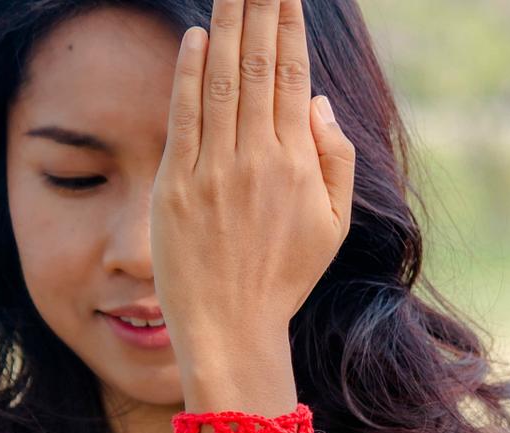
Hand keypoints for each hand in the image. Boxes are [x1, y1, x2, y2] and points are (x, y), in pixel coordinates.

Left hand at [150, 0, 355, 369]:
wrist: (231, 325)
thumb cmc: (282, 279)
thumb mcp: (332, 228)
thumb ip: (334, 161)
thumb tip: (319, 103)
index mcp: (297, 164)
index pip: (293, 78)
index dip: (289, 29)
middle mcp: (256, 157)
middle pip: (258, 67)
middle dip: (259, 10)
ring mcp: (213, 170)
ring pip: (222, 82)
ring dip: (227, 26)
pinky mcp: (175, 186)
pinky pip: (183, 118)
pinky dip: (188, 74)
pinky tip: (195, 38)